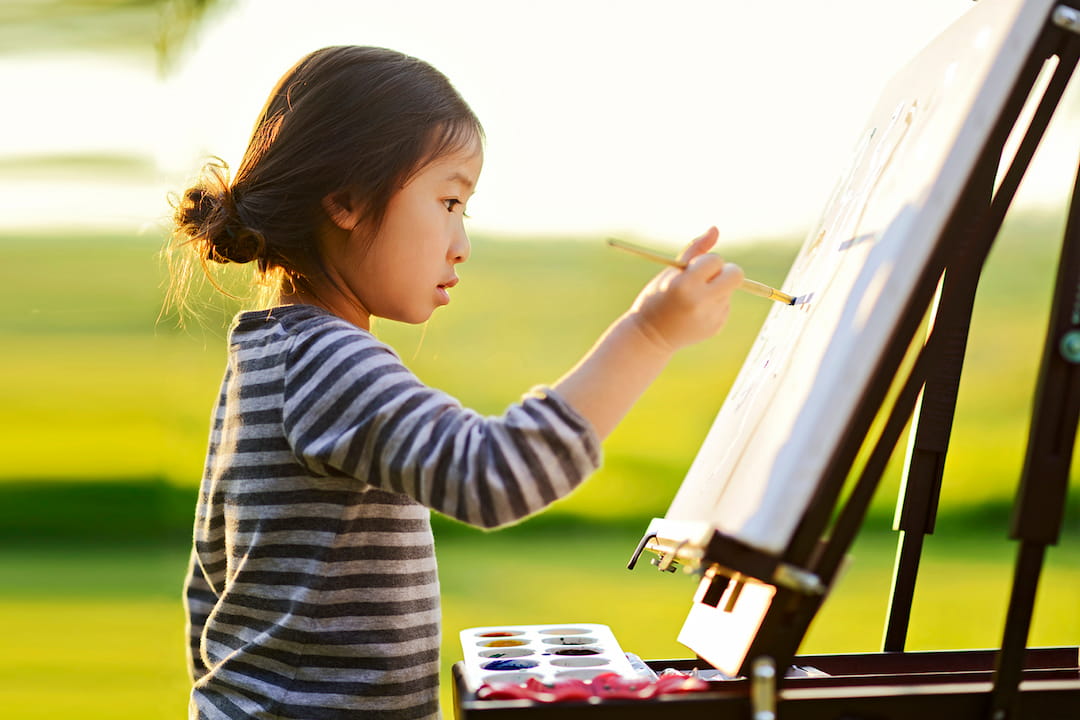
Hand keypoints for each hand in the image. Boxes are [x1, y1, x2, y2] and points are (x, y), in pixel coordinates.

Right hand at [627, 226, 743, 353]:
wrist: (649, 337)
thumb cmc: (656, 297)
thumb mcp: (671, 271)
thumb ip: (695, 249)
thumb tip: (715, 229)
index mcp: (685, 285)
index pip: (715, 260)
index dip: (706, 261)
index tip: (694, 268)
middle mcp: (700, 302)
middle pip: (736, 275)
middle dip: (727, 271)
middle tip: (711, 277)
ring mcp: (710, 317)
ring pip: (729, 290)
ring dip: (716, 289)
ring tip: (693, 300)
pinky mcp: (716, 327)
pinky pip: (724, 305)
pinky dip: (714, 304)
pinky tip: (695, 312)